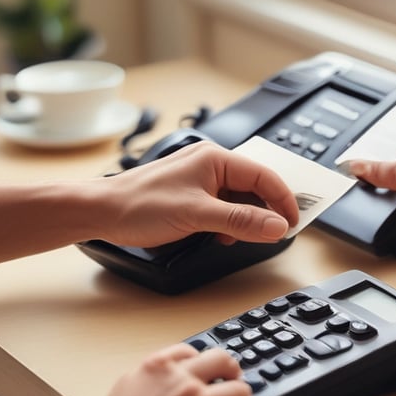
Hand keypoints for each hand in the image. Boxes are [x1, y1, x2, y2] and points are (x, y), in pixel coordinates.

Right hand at [96, 344, 252, 395]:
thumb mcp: (129, 382)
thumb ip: (153, 373)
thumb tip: (171, 372)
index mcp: (164, 368)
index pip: (197, 351)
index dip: (208, 363)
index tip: (211, 373)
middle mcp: (186, 384)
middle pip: (227, 365)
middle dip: (235, 377)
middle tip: (234, 391)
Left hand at [101, 142, 299, 246]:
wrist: (101, 212)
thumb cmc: (139, 204)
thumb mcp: (197, 215)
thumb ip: (240, 220)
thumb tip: (275, 225)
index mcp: (215, 158)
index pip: (264, 175)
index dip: (283, 200)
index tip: (293, 222)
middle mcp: (210, 165)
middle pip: (254, 187)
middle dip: (266, 210)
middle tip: (277, 232)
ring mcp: (200, 180)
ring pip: (239, 199)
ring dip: (246, 220)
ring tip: (245, 237)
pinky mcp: (192, 196)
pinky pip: (223, 208)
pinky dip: (229, 224)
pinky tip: (224, 237)